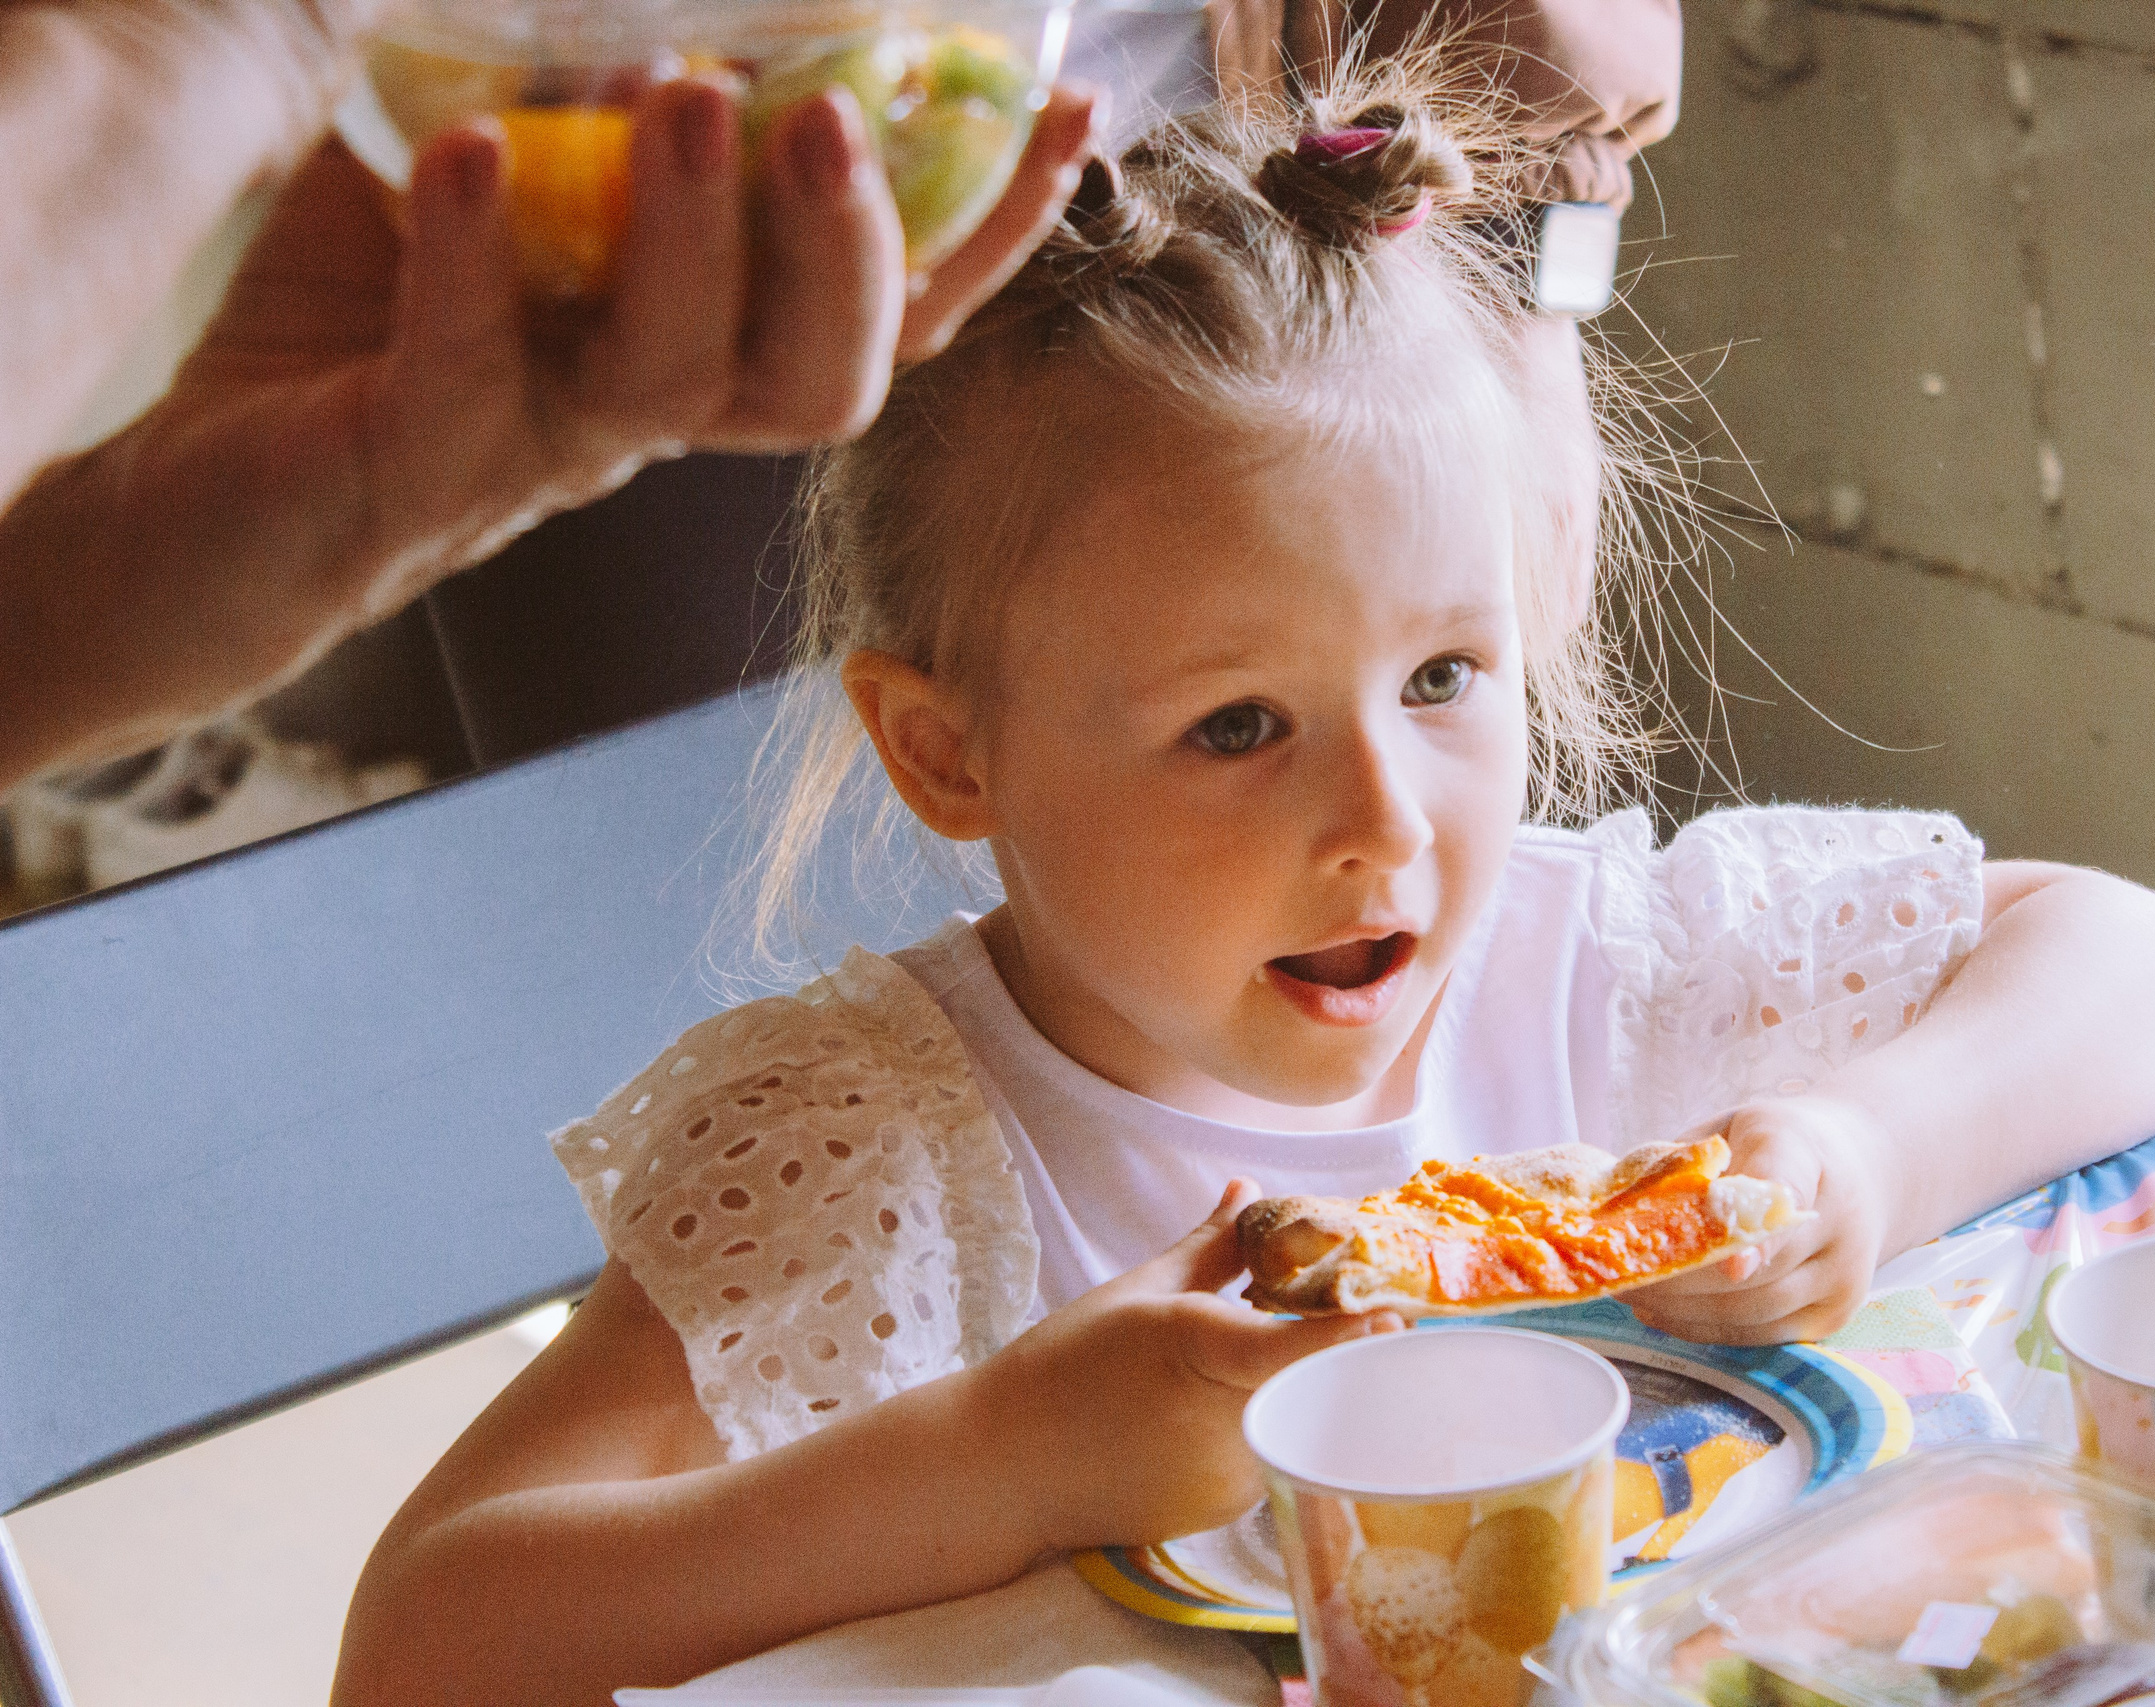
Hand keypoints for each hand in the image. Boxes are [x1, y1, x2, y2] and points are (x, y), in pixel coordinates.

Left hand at [8, 77, 1095, 775]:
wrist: (192, 500)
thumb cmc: (352, 338)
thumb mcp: (484, 183)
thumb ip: (570, 110)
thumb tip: (646, 24)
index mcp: (696, 350)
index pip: (885, 312)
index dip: (989, 230)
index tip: (1067, 112)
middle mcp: (647, 420)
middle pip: (821, 380)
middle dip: (856, 248)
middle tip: (837, 114)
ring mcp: (539, 456)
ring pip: (677, 386)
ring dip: (699, 238)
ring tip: (687, 89)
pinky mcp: (415, 476)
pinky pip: (469, 381)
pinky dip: (475, 259)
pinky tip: (472, 149)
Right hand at [978, 1180, 1399, 1552]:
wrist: (1004, 1470)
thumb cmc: (1064, 1366)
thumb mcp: (1139, 1292)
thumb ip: (1211, 1247)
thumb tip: (1251, 1191)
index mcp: (1195, 1350)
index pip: (1289, 1347)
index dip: (1346, 1333)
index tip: (1397, 1317)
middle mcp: (1221, 1421)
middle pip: (1312, 1382)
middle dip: (1341, 1353)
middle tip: (1372, 1319)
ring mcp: (1227, 1476)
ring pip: (1296, 1417)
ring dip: (1296, 1388)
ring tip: (1243, 1368)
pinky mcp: (1225, 1512)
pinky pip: (1270, 1454)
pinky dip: (1261, 1427)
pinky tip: (1210, 1420)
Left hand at [1623, 1095, 1892, 1345]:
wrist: (1861, 1167)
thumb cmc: (1774, 1145)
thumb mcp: (1731, 1126)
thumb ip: (1686, 1162)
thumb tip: (1617, 1206)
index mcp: (1806, 1150)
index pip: (1785, 1188)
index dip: (1757, 1230)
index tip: (1730, 1262)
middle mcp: (1840, 1219)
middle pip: (1758, 1269)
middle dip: (1681, 1280)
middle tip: (1624, 1277)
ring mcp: (1844, 1275)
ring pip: (1755, 1310)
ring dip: (1685, 1311)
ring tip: (1634, 1295)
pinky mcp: (1833, 1315)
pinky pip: (1761, 1334)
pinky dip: (1706, 1329)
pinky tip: (1664, 1314)